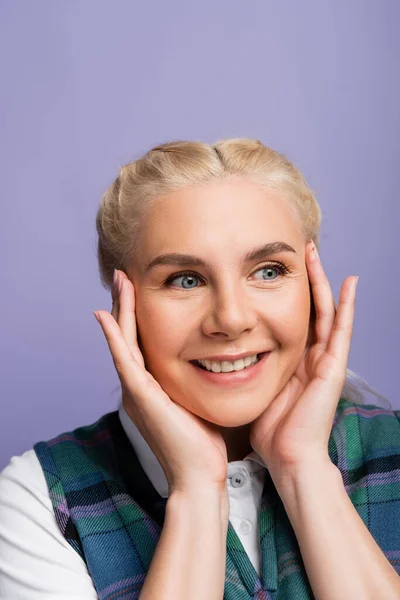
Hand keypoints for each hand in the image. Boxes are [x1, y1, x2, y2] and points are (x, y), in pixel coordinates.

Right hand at [94, 270, 228, 497]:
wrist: (200, 476)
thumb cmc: (204, 442)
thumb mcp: (198, 400)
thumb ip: (196, 379)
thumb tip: (215, 360)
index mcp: (152, 384)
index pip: (142, 340)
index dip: (139, 312)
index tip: (141, 285)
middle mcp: (139, 385)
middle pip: (129, 335)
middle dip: (126, 303)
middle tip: (124, 273)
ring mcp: (136, 391)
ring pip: (123, 341)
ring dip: (120, 309)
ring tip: (119, 280)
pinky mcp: (140, 398)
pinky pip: (124, 360)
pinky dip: (114, 337)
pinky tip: (106, 315)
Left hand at [249, 240, 357, 481]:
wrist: (288, 458)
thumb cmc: (270, 429)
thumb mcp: (256, 388)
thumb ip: (248, 368)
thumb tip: (222, 353)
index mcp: (294, 361)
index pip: (292, 317)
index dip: (286, 292)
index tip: (274, 268)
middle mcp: (312, 356)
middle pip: (310, 307)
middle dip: (305, 278)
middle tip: (298, 249)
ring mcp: (325, 361)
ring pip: (326, 311)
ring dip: (322, 281)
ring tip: (315, 252)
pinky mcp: (333, 368)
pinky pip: (341, 330)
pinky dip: (347, 306)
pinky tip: (349, 283)